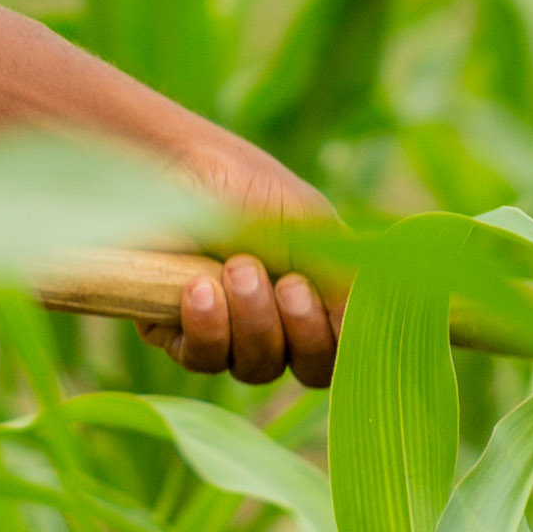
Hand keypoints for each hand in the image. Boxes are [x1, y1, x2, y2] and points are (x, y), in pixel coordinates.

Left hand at [145, 132, 342, 388]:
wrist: (166, 163)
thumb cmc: (242, 184)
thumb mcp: (307, 224)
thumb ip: (343, 279)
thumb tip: (367, 328)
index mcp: (317, 293)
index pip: (345, 347)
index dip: (344, 339)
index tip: (333, 299)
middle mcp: (275, 320)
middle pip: (309, 368)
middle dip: (302, 331)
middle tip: (287, 284)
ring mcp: (227, 331)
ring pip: (257, 368)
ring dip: (253, 322)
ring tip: (237, 268)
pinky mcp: (176, 332)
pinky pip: (202, 359)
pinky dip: (208, 328)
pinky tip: (199, 289)